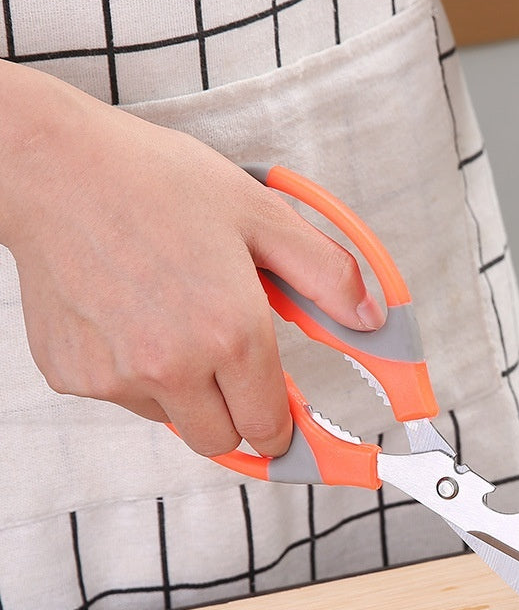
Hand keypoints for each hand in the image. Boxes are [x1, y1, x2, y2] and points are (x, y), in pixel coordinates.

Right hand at [0, 61, 383, 457]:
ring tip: (171, 318)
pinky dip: (132, 371)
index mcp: (230, 332)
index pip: (270, 428)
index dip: (283, 425)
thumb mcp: (259, 214)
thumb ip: (325, 274)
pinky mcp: (74, 375)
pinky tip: (129, 315)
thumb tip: (370, 318)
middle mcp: (173, 365)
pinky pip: (121, 397)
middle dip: (236, 415)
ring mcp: (117, 375)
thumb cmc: (152, 181)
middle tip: (229, 364)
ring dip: (182, 390)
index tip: (285, 419)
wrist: (56, 168)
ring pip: (170, 419)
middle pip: (221, 441)